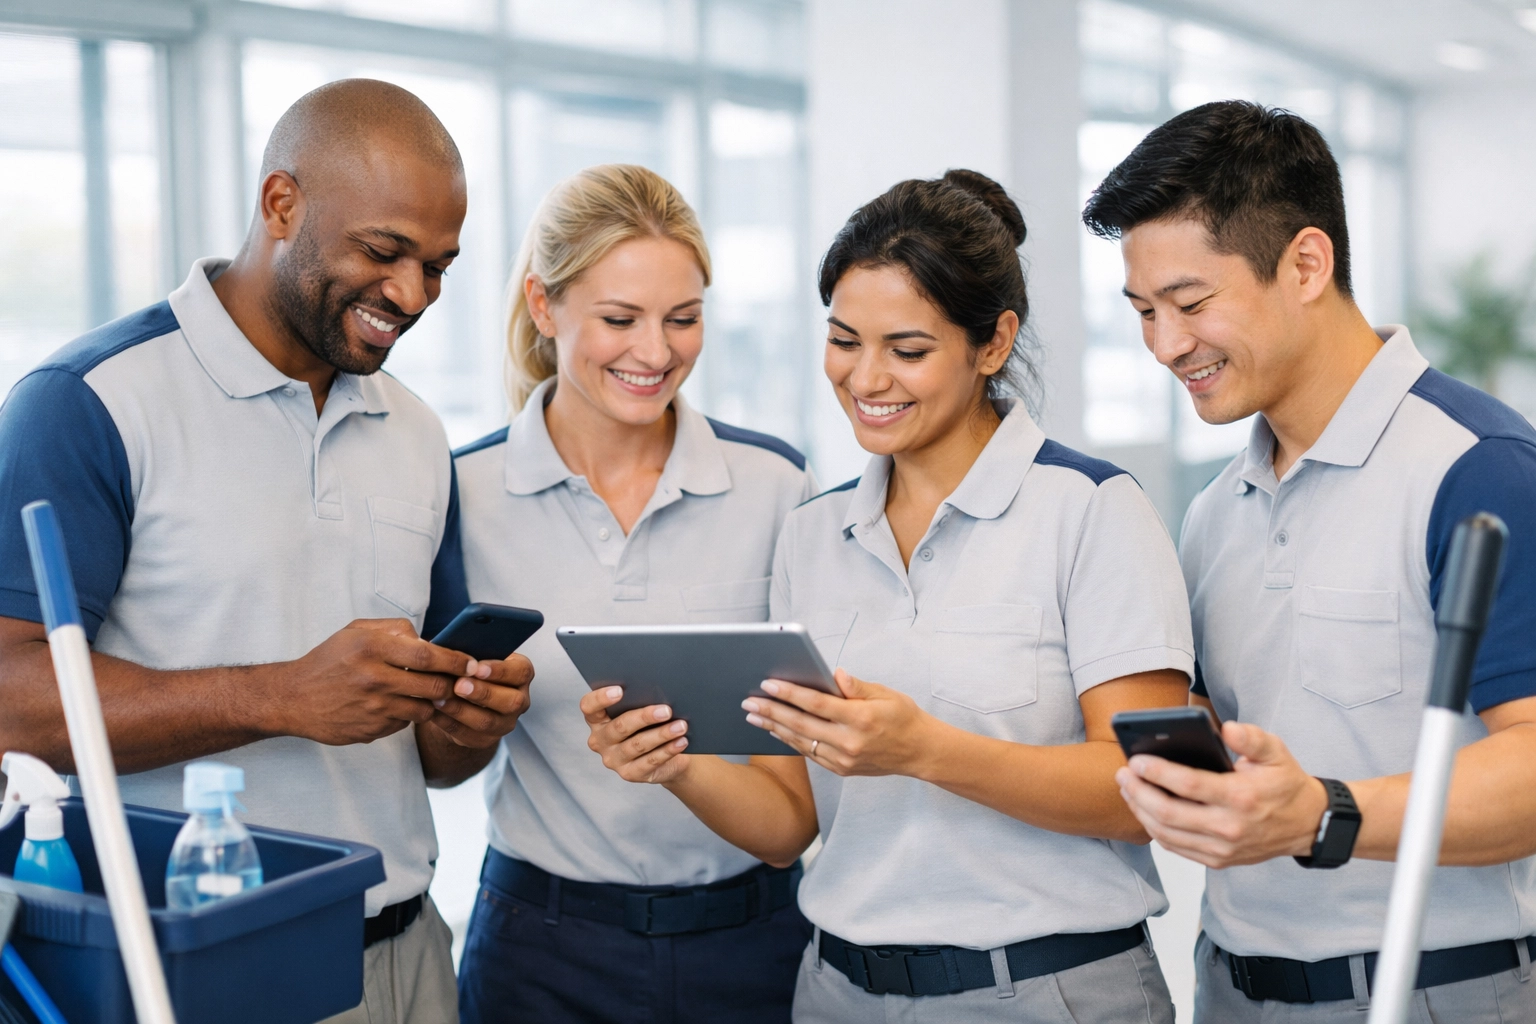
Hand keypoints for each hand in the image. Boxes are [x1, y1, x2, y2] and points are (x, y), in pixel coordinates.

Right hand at [271, 618, 469, 744]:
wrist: (291, 699)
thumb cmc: (329, 660)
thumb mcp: (355, 631)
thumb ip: (395, 630)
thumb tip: (430, 640)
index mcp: (372, 648)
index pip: (429, 655)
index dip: (455, 660)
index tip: (470, 663)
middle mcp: (375, 678)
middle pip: (434, 686)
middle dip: (452, 685)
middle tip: (459, 682)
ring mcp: (374, 708)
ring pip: (424, 709)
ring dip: (431, 703)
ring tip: (427, 693)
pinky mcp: (371, 731)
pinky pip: (405, 723)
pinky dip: (408, 715)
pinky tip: (396, 705)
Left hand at [425, 653, 533, 748]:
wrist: (465, 697)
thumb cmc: (471, 668)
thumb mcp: (475, 655)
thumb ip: (470, 651)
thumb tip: (451, 644)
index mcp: (521, 674)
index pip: (521, 672)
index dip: (500, 670)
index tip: (476, 667)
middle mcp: (519, 700)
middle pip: (510, 701)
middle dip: (482, 693)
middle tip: (458, 685)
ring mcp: (505, 723)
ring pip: (487, 721)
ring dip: (461, 710)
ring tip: (439, 699)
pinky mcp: (486, 740)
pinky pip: (468, 735)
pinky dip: (449, 723)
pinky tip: (433, 712)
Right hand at [580, 686, 690, 783]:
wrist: (665, 754)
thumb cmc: (650, 724)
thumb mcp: (641, 710)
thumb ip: (641, 701)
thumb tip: (658, 691)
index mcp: (597, 720)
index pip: (589, 707)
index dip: (601, 698)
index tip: (620, 690)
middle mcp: (600, 740)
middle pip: (619, 726)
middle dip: (644, 717)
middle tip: (666, 710)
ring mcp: (613, 759)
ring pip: (637, 745)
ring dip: (662, 734)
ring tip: (681, 726)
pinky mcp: (630, 774)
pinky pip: (650, 762)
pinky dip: (667, 750)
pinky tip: (681, 742)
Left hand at [742, 669, 937, 776]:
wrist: (920, 752)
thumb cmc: (903, 717)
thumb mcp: (885, 694)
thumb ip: (856, 686)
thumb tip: (834, 674)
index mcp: (861, 718)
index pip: (817, 704)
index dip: (790, 694)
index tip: (768, 684)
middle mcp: (850, 742)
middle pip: (802, 725)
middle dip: (772, 712)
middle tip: (748, 702)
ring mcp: (844, 760)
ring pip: (801, 742)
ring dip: (775, 728)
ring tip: (754, 716)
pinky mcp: (841, 770)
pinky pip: (810, 754)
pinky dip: (791, 741)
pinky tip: (776, 730)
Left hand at [1114, 720, 1328, 867]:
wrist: (1307, 825)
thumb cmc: (1285, 784)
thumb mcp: (1276, 752)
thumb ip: (1251, 738)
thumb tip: (1226, 728)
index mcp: (1242, 798)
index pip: (1188, 785)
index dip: (1157, 772)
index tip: (1135, 759)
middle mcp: (1230, 828)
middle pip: (1168, 813)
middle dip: (1138, 792)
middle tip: (1122, 773)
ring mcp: (1223, 849)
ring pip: (1166, 834)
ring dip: (1140, 810)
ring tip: (1127, 788)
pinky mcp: (1218, 860)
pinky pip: (1175, 847)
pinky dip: (1154, 829)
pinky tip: (1144, 809)